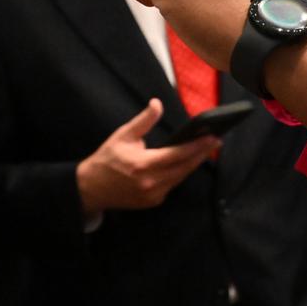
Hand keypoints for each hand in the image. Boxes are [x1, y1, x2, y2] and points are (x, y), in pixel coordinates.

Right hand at [75, 99, 218, 213]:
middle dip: (202, 154)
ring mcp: (152, 195)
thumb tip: (157, 103)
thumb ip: (143, 120)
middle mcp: (150, 182)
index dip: (197, 146)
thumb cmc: (106, 160)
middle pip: (185, 167)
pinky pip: (172, 185)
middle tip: (216, 141)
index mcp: (143, 165)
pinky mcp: (153, 202)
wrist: (89, 189)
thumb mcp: (122, 136)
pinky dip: (180, 174)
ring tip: (206, 150)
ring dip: (194, 164)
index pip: (178, 154)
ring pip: (181, 177)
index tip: (213, 137)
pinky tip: (187, 163)